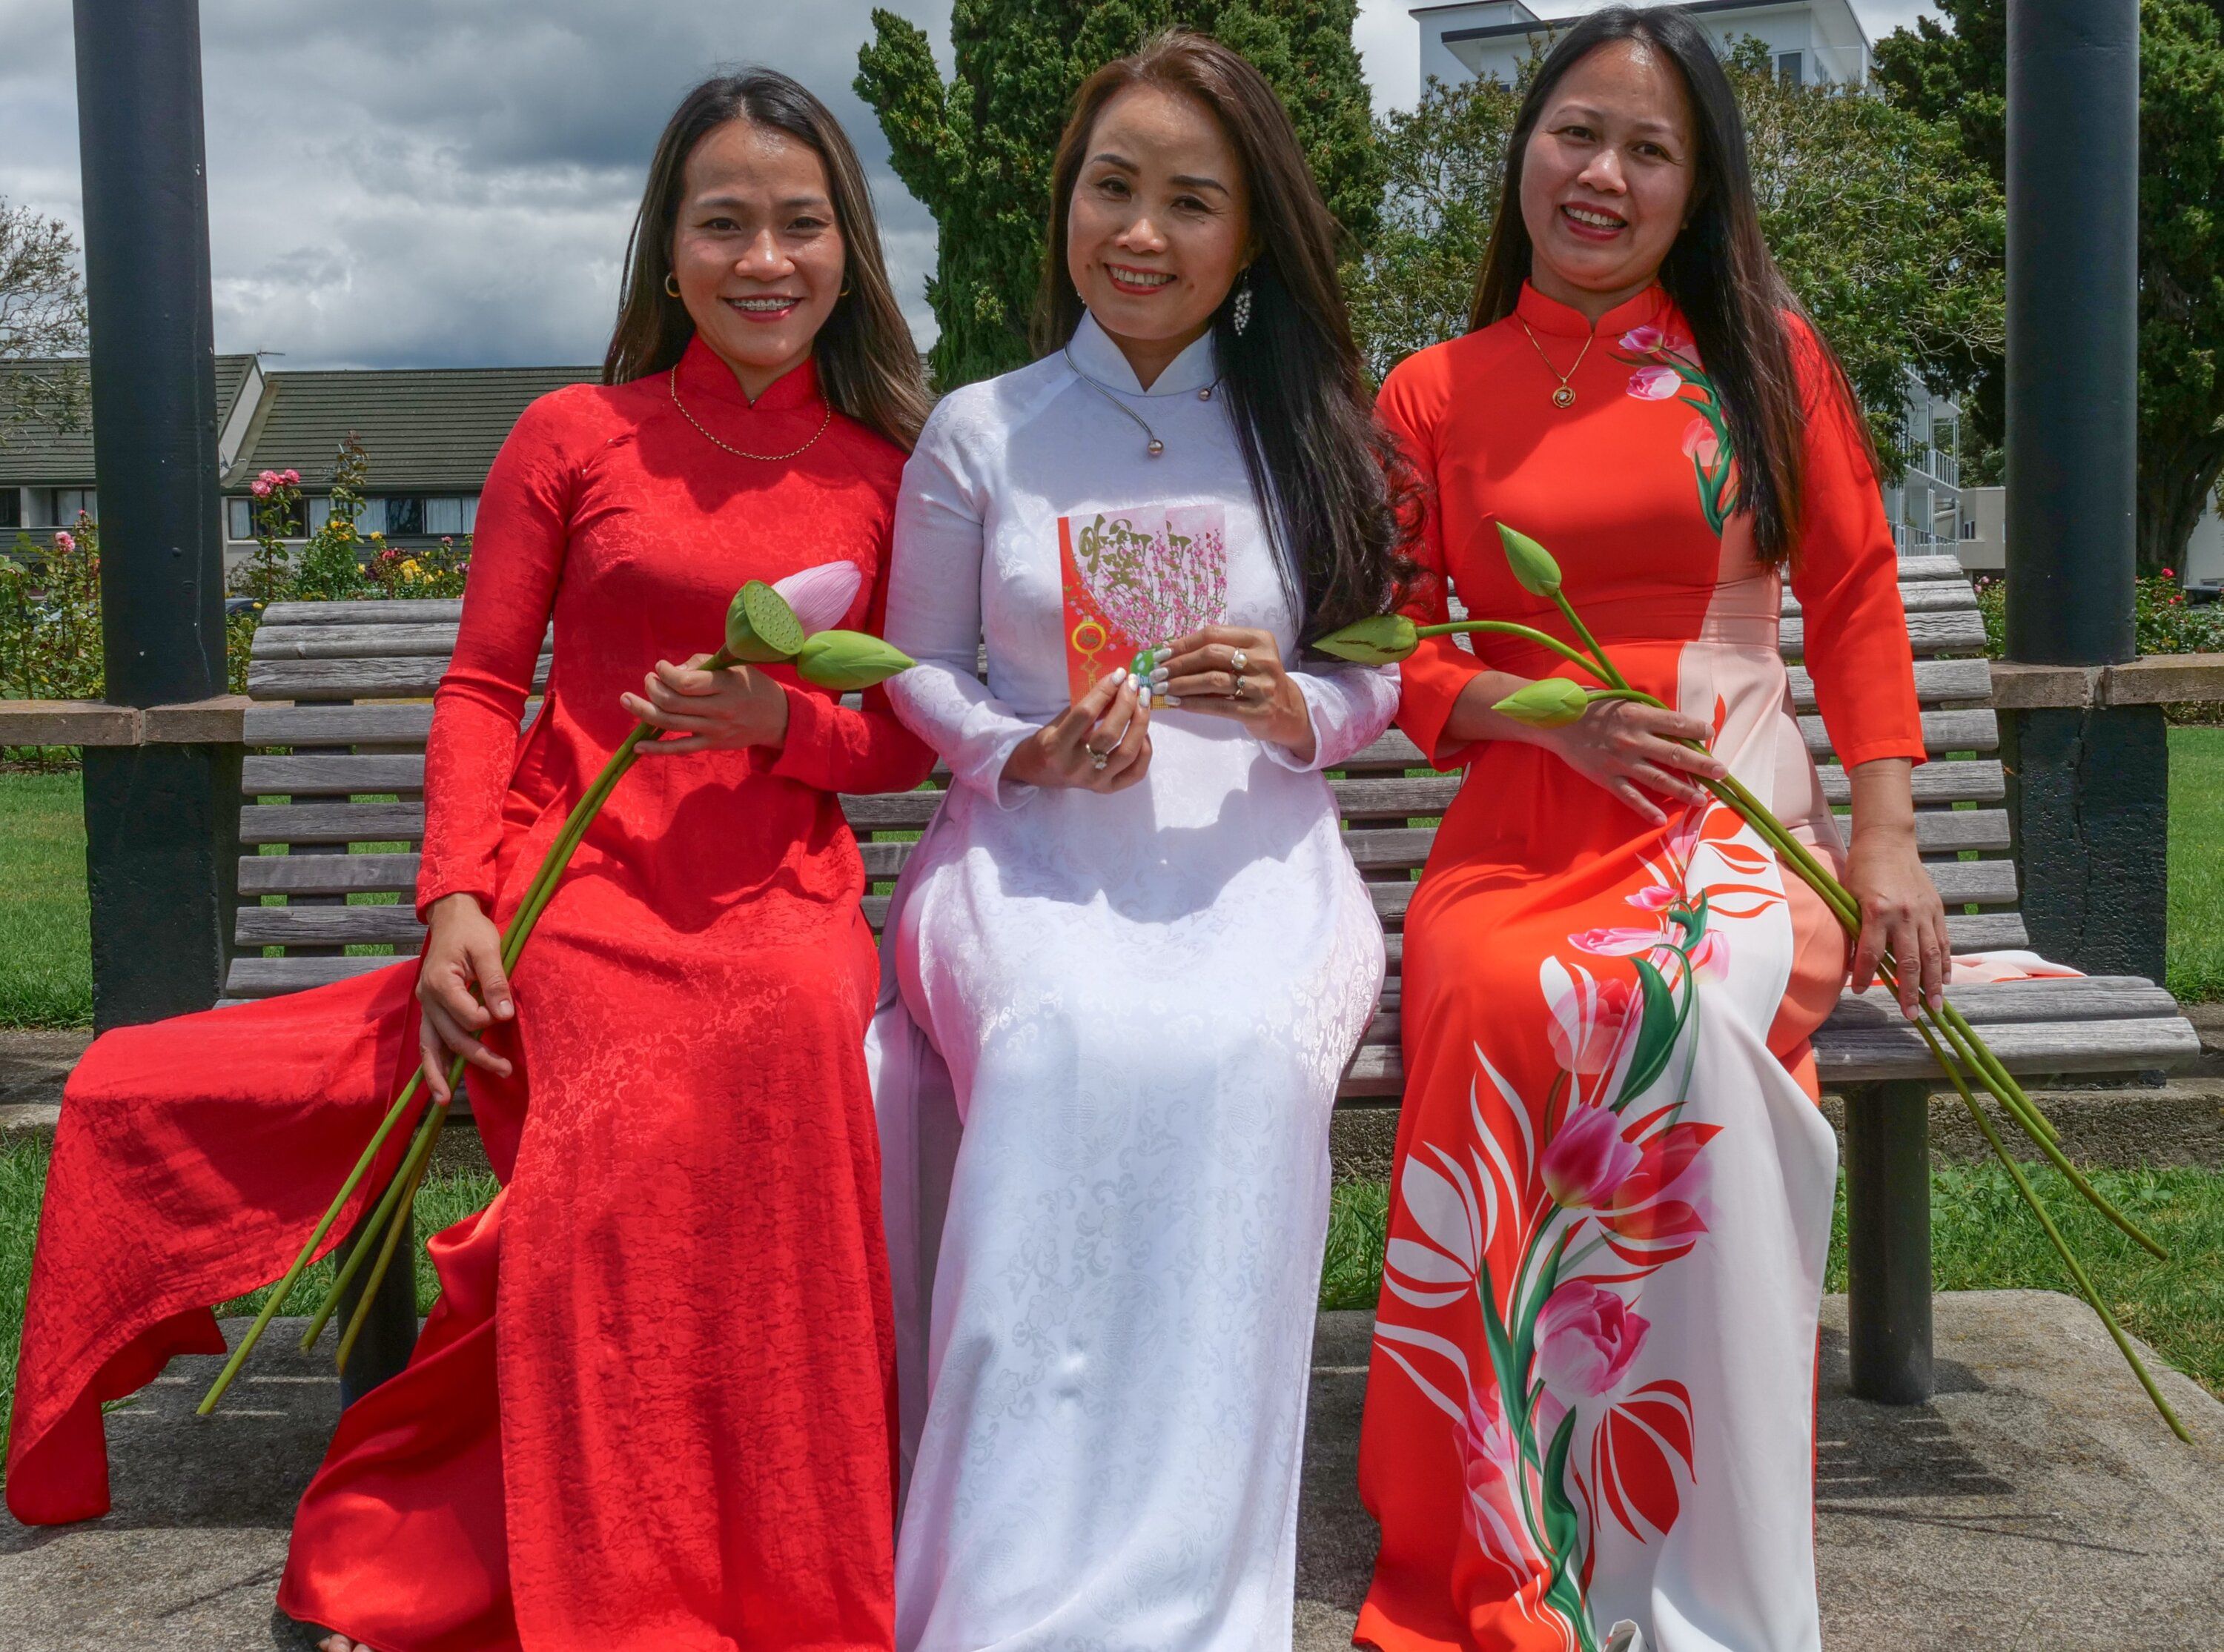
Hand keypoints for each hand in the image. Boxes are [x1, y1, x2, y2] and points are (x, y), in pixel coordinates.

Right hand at [416, 892, 514, 1103]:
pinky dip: (433, 1064)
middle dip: (477, 1057)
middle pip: (450, 1036)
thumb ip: (495, 980)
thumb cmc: (472, 931)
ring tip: (444, 1102)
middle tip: (506, 1070)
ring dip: (439, 1073)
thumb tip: (504, 1015)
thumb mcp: (488, 947)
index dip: (486, 1020)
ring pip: (430, 1046)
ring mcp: (426, 1006)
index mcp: (441, 981)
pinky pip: (428, 1042)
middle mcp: (427, 998)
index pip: (465, 1015)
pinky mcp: (430, 1010)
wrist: (451, 918)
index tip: (505, 1016)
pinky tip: (438, 1086)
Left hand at [621, 654, 788, 754]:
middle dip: (652, 689)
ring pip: (670, 724)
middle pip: (673, 703)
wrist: (778, 718)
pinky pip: (679, 749)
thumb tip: (672, 670)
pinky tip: (638, 745)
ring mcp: (714, 730)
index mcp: (725, 686)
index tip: (660, 666)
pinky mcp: (711, 745)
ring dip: (643, 712)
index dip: (665, 673)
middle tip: (648, 680)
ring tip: (627, 700)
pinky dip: (656, 748)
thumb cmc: (753, 686)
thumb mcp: (735, 667)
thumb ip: (702, 665)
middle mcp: (719, 710)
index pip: (686, 682)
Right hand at [1000, 667, 1152, 791]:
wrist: (1039, 773)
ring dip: (1141, 723)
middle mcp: (1075, 767)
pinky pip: (1136, 771)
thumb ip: (1086, 707)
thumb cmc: (1048, 741)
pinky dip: (1145, 749)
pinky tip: (1144, 732)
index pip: (1085, 714)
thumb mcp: (1059, 720)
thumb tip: (1118, 686)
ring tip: (1143, 702)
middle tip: (1134, 684)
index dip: (1105, 691)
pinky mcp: (1107, 789)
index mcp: (1055, 747)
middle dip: (1126, 704)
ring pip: (1128, 752)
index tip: (1119, 675)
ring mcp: (1094, 781)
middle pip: (1110, 733)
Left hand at [1158, 625, 1314, 761]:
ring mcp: (1262, 686)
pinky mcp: (1258, 711)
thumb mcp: (1247, 658)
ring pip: (1213, 680)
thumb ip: (1217, 652)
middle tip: (1156, 675)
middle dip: (1179, 664)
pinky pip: (1218, 706)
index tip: (1160, 654)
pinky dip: (1193, 704)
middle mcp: (1263, 659)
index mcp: (1259, 639)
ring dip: (1182, 685)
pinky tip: (1176, 704)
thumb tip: (1170, 653)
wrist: (1289, 712)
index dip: (1183, 643)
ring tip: (1162, 690)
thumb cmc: (1258, 681)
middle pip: (1211, 654)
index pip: (1213, 634)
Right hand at [1535, 696, 1725, 824]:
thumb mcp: (1621, 700)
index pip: (1676, 723)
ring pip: (1659, 779)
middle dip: (1702, 764)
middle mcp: (1633, 740)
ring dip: (1683, 789)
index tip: (1710, 734)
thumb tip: (1673, 724)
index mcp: (1637, 716)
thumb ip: (1645, 713)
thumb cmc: (1589, 705)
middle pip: (1676, 754)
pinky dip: (1646, 809)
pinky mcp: (1606, 778)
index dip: (1697, 728)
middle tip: (1722, 773)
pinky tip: (1662, 820)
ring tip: (1701, 798)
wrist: (1556, 721)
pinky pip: (1630, 797)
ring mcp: (1620, 761)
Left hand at [1844, 758, 1947, 1017]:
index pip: (1871, 952)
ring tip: (1936, 1006)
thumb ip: (1855, 927)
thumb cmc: (1861, 869)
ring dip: (1934, 984)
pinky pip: (1943, 941)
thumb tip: (1855, 960)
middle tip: (1911, 1014)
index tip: (1860, 990)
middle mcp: (1903, 914)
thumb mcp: (1849, 896)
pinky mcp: (1936, 908)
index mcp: (1876, 910)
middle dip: (1909, 991)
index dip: (1864, 974)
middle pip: (1908, 961)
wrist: (1887, 842)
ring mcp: (1923, 912)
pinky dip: (1946, 963)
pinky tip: (1945, 981)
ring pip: (1931, 955)